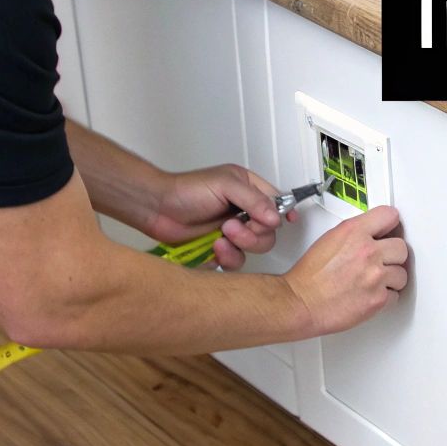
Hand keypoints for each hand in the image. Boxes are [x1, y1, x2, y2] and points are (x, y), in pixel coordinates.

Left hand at [152, 164, 285, 270]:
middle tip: (232, 226)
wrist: (157, 209)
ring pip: (256, 247)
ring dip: (241, 244)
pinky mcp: (221, 249)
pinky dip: (228, 257)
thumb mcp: (225, 184)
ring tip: (221, 236)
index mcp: (248, 189)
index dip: (284, 212)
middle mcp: (244, 211)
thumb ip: (254, 200)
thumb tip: (276, 217)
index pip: (277, 202)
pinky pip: (237, 261)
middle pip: (269, 230)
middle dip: (254, 232)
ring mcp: (233, 231)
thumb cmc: (186, 190)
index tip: (289, 221)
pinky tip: (214, 248)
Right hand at [283, 206, 407, 334]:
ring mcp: (375, 276)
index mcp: (354, 232)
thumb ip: (356, 233)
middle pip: (401, 248)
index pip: (390, 216)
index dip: (391, 225)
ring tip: (374, 281)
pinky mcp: (378, 299)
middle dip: (393, 256)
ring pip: (402, 274)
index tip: (391, 231)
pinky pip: (395, 296)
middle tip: (383, 261)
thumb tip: (373, 234)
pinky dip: (385, 298)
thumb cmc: (309, 276)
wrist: (300, 303)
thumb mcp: (330, 239)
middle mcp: (367, 251)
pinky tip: (371, 294)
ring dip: (391, 278)